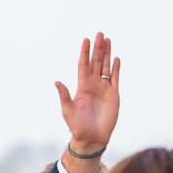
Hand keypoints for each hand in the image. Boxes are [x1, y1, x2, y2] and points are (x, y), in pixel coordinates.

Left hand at [55, 33, 121, 159]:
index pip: (83, 65)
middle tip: (100, 34)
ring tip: (108, 40)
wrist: (92, 139)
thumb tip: (56, 81)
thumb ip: (64, 95)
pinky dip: (116, 69)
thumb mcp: (68, 110)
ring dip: (107, 54)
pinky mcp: (114, 94)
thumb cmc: (77, 126)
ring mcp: (104, 88)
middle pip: (96, 62)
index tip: (86, 40)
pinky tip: (116, 58)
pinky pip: (115, 78)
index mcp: (82, 86)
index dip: (85, 53)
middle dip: (98, 48)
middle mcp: (93, 85)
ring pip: (106, 67)